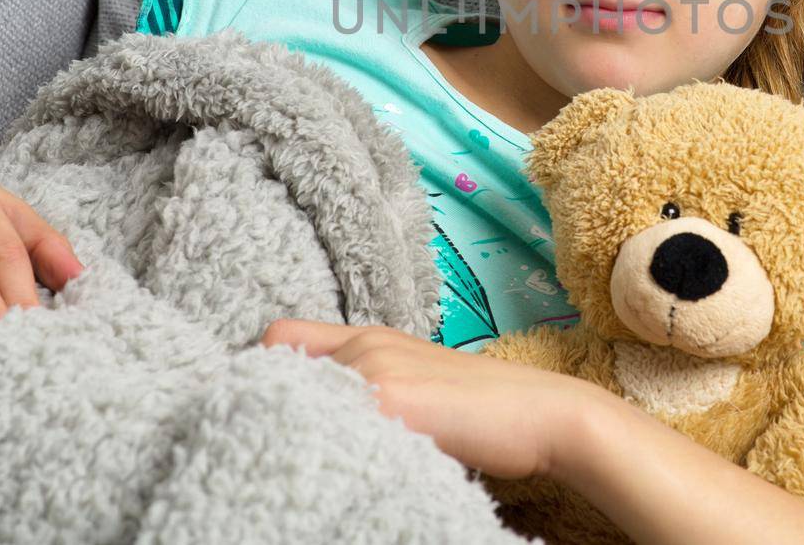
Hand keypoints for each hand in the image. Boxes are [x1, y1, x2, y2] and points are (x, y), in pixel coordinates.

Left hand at [260, 318, 596, 480]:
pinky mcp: (390, 401)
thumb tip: (316, 412)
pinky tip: (342, 468)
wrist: (542, 413)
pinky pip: (331, 425)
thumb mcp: (412, 381)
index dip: (261, 371)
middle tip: (279, 446)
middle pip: (276, 374)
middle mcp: (362, 345)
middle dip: (272, 408)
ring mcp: (373, 371)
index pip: (278, 337)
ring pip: (297, 400)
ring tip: (312, 463)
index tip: (266, 409)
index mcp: (365, 336)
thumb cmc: (480, 409)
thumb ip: (364, 382)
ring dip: (297, 431)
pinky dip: (326, 448)